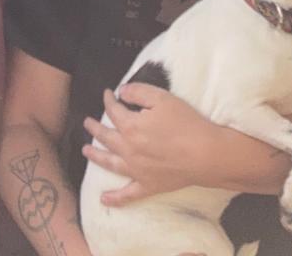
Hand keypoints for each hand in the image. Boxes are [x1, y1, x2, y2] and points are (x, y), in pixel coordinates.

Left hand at [81, 84, 217, 206]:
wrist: (206, 154)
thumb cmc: (186, 123)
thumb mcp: (162, 98)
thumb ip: (138, 92)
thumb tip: (120, 92)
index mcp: (130, 127)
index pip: (113, 111)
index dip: (108, 100)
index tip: (107, 94)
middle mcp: (128, 149)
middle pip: (106, 136)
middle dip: (94, 127)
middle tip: (87, 122)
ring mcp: (136, 170)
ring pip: (109, 162)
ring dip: (95, 156)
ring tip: (85, 150)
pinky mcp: (148, 185)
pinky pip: (128, 194)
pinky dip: (114, 198)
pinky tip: (103, 199)